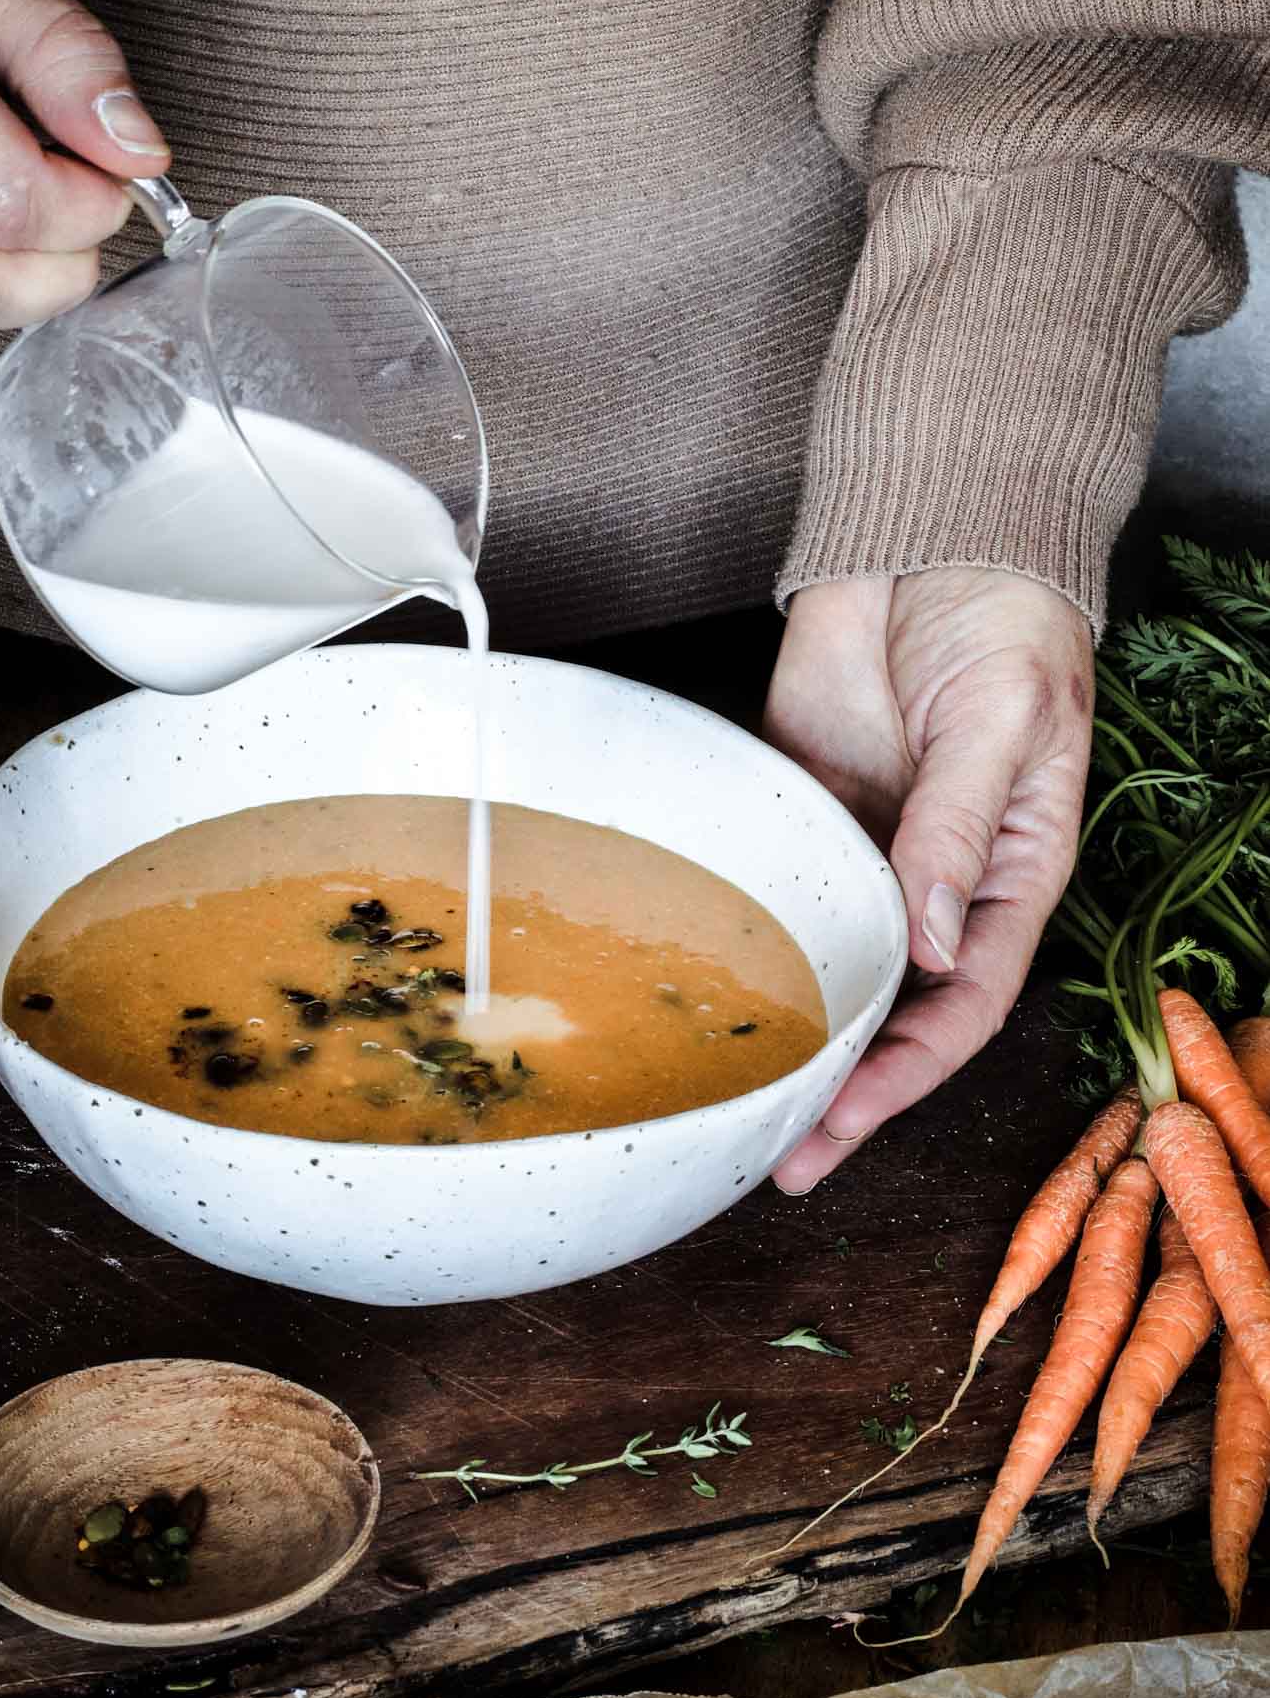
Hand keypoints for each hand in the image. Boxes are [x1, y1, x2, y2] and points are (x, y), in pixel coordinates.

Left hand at [765, 568, 1092, 1190]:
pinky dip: (738, 942)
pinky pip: (770, 890)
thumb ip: (957, 827)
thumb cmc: (1001, 628)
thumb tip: (929, 939)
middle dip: (838, 1087)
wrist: (930, 544)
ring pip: (825, 966)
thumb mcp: (998, 727)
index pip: (960, 1008)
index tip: (843, 1125)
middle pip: (888, 1011)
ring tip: (727, 1097)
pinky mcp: (802, 815)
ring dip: (785, 1031)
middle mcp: (931, 887)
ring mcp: (863, 855)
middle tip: (775, 1153)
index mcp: (1003, 881)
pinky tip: (695, 986)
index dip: (904, 1076)